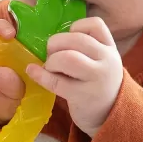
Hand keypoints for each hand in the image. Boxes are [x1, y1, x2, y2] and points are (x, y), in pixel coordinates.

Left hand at [26, 17, 122, 137]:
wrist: (109, 117)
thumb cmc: (97, 84)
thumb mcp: (100, 62)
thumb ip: (85, 48)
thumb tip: (52, 39)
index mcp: (110, 48)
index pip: (95, 25)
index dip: (76, 27)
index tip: (68, 39)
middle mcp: (107, 60)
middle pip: (76, 39)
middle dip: (56, 43)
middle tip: (50, 54)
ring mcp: (97, 78)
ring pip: (68, 58)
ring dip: (52, 60)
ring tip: (50, 67)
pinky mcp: (83, 96)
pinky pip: (56, 81)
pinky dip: (40, 75)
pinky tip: (32, 72)